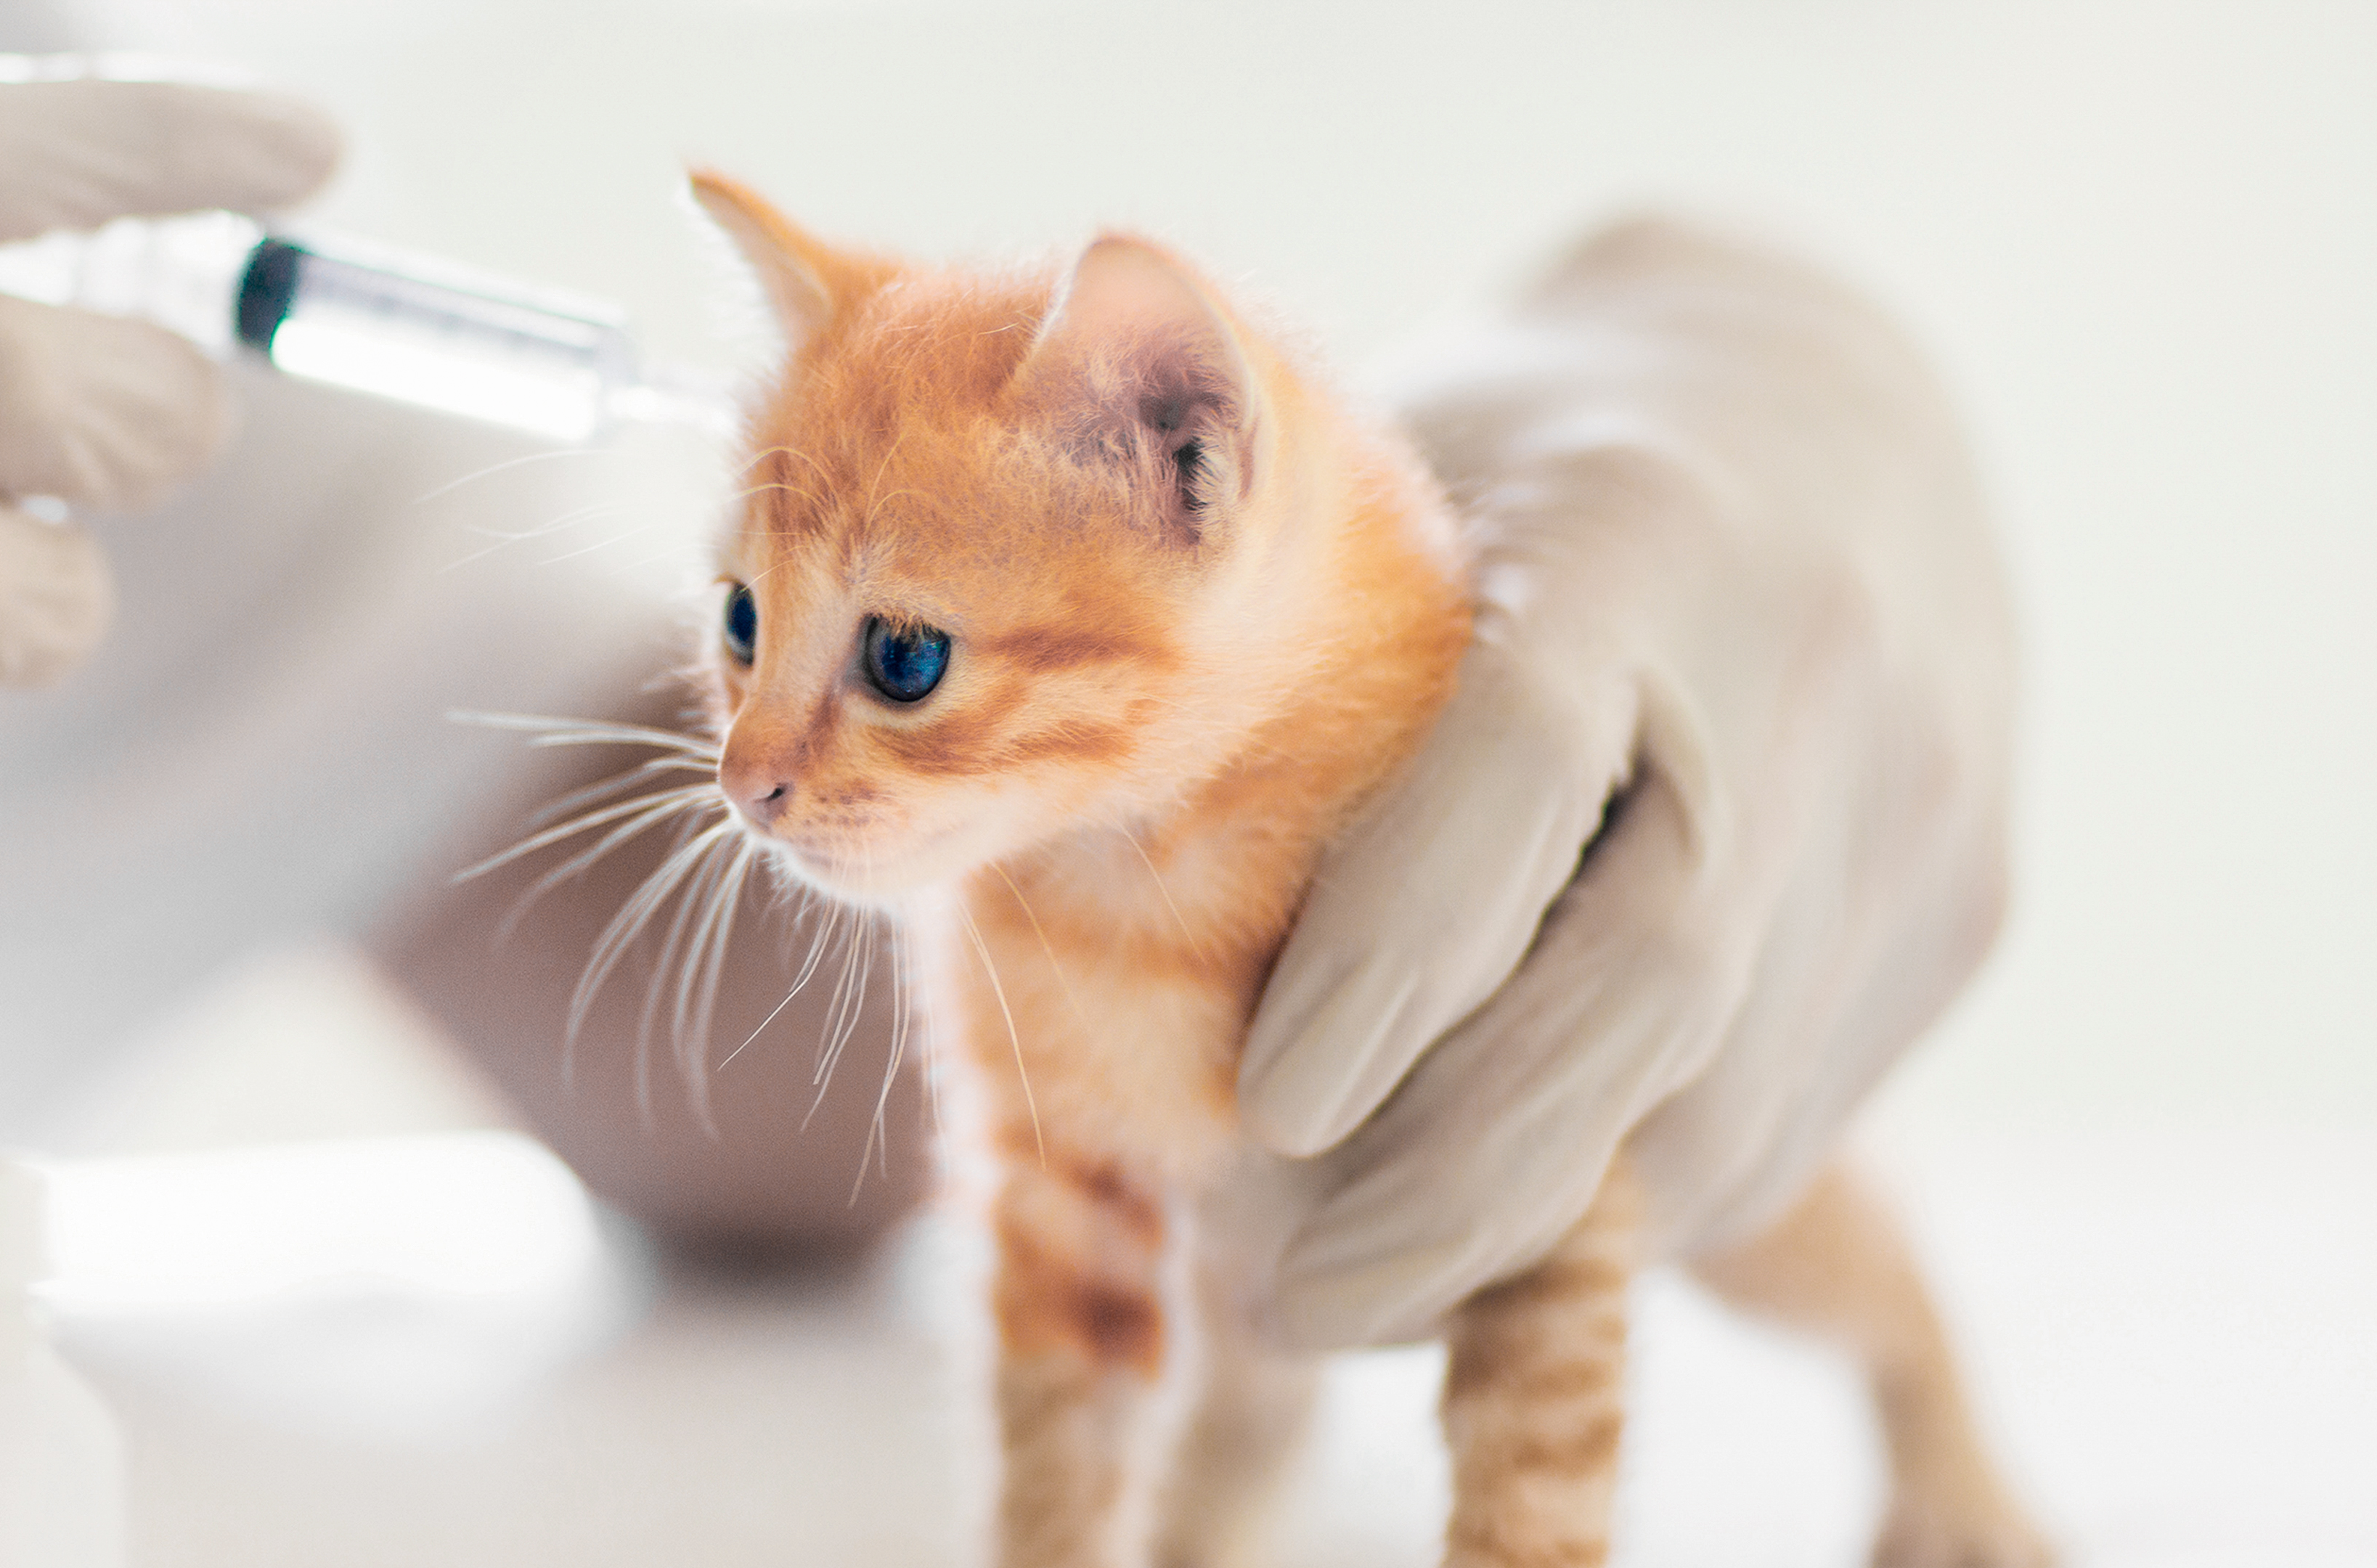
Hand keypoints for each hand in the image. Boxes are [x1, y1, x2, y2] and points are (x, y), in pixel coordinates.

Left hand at [1238, 218, 2016, 1347]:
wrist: (1827, 395)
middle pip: (1653, 983)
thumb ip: (1273, 665)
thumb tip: (1102, 931)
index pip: (1526, 761)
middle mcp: (1818, 661)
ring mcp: (1923, 795)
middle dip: (1454, 1188)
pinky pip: (1794, 1116)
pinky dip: (1633, 1197)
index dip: (1394, 957)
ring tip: (1356, 1286)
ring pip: (1733, 1101)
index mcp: (1644, 520)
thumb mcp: (1388, 486)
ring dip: (1535, 1236)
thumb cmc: (1515, 457)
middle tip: (1284, 1299)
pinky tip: (1504, 1213)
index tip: (1265, 1114)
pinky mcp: (1965, 903)